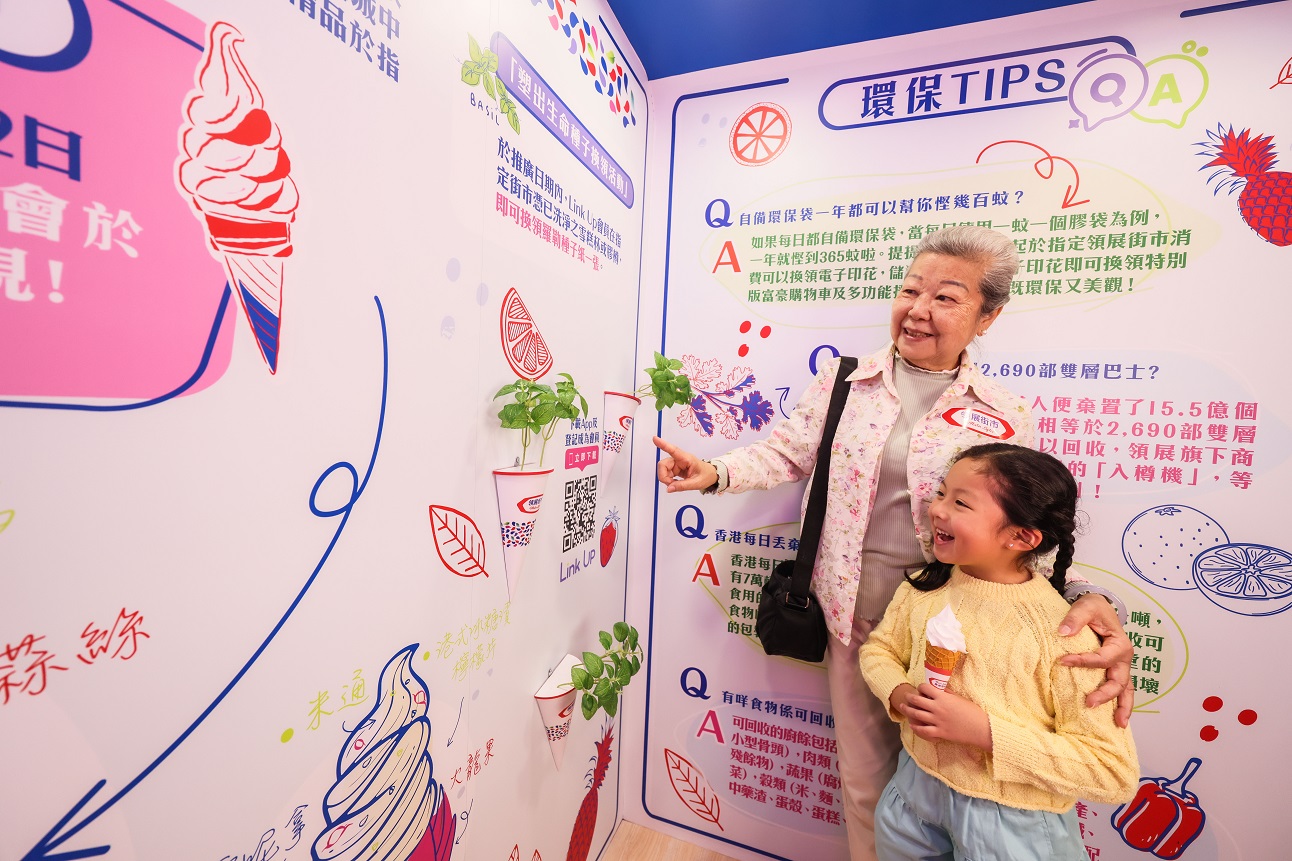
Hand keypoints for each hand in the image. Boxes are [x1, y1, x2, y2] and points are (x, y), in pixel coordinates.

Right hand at [653, 436, 716, 492]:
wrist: (710, 475)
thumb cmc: (706, 475)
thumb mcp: (696, 483)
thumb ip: (682, 486)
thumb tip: (669, 489)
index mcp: (686, 459)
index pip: (673, 450)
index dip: (663, 445)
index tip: (655, 439)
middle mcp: (679, 459)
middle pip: (663, 464)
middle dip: (663, 476)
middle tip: (671, 484)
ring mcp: (676, 464)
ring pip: (663, 470)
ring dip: (666, 479)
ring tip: (675, 484)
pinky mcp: (675, 468)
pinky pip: (666, 474)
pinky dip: (668, 480)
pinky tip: (675, 483)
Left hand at [893, 683, 991, 749]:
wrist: (981, 729)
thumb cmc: (973, 712)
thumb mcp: (960, 698)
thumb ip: (947, 693)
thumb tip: (938, 688)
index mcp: (943, 698)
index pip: (925, 688)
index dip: (921, 687)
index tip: (920, 688)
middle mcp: (937, 708)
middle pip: (917, 700)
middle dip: (909, 697)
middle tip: (906, 696)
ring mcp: (937, 721)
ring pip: (917, 714)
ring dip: (907, 710)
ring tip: (902, 707)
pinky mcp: (940, 732)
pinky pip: (923, 730)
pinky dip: (916, 727)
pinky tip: (912, 725)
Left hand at [1059, 593, 1134, 727]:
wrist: (1098, 607)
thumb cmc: (1094, 607)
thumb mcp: (1085, 607)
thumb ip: (1075, 618)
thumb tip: (1063, 632)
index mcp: (1120, 644)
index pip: (1102, 659)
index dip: (1083, 662)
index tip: (1062, 661)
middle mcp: (1123, 658)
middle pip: (1119, 681)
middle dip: (1105, 694)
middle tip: (1088, 703)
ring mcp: (1121, 667)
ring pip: (1126, 690)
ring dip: (1123, 707)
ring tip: (1118, 725)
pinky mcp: (1115, 670)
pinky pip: (1120, 690)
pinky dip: (1120, 704)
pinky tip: (1115, 720)